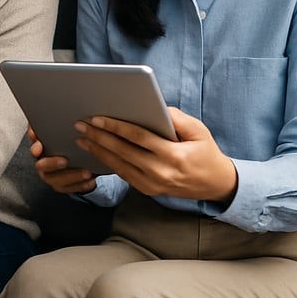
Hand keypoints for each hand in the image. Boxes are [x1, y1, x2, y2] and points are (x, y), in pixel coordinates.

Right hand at [28, 125, 97, 193]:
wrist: (76, 158)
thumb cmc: (66, 142)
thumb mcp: (60, 131)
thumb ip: (55, 124)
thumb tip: (54, 112)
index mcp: (39, 148)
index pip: (33, 147)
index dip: (34, 147)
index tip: (39, 146)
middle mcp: (42, 164)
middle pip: (41, 166)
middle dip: (52, 163)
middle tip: (64, 161)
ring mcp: (52, 177)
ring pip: (57, 180)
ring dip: (72, 176)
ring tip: (87, 172)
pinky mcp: (63, 186)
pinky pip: (71, 189)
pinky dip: (81, 185)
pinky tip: (92, 180)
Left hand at [75, 107, 237, 201]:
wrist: (215, 183)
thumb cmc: (205, 152)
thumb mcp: (199, 131)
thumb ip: (176, 118)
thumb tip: (152, 106)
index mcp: (174, 155)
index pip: (138, 137)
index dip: (116, 127)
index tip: (97, 118)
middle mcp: (161, 172)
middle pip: (123, 151)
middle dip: (99, 137)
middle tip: (81, 125)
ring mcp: (153, 185)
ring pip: (119, 166)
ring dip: (98, 151)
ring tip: (82, 138)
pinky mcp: (148, 191)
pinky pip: (124, 175)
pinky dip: (108, 163)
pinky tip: (96, 152)